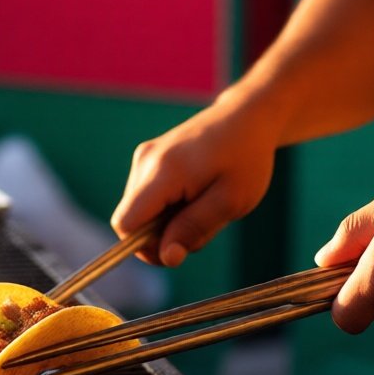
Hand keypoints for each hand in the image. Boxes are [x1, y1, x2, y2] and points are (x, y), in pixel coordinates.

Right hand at [111, 93, 276, 267]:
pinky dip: (169, 207)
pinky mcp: (149, 158)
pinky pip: (148, 198)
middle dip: (163, 235)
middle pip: (132, 220)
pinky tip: (196, 195)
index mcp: (164, 171)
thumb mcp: (231, 201)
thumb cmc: (246, 157)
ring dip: (169, 222)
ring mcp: (145, 157)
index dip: (145, 247)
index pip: (126, 223)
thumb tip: (165, 257)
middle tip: (205, 223)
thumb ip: (195, 229)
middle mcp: (146, 161)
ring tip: (205, 205)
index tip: (180, 247)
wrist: (247, 117)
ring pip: (141, 212)